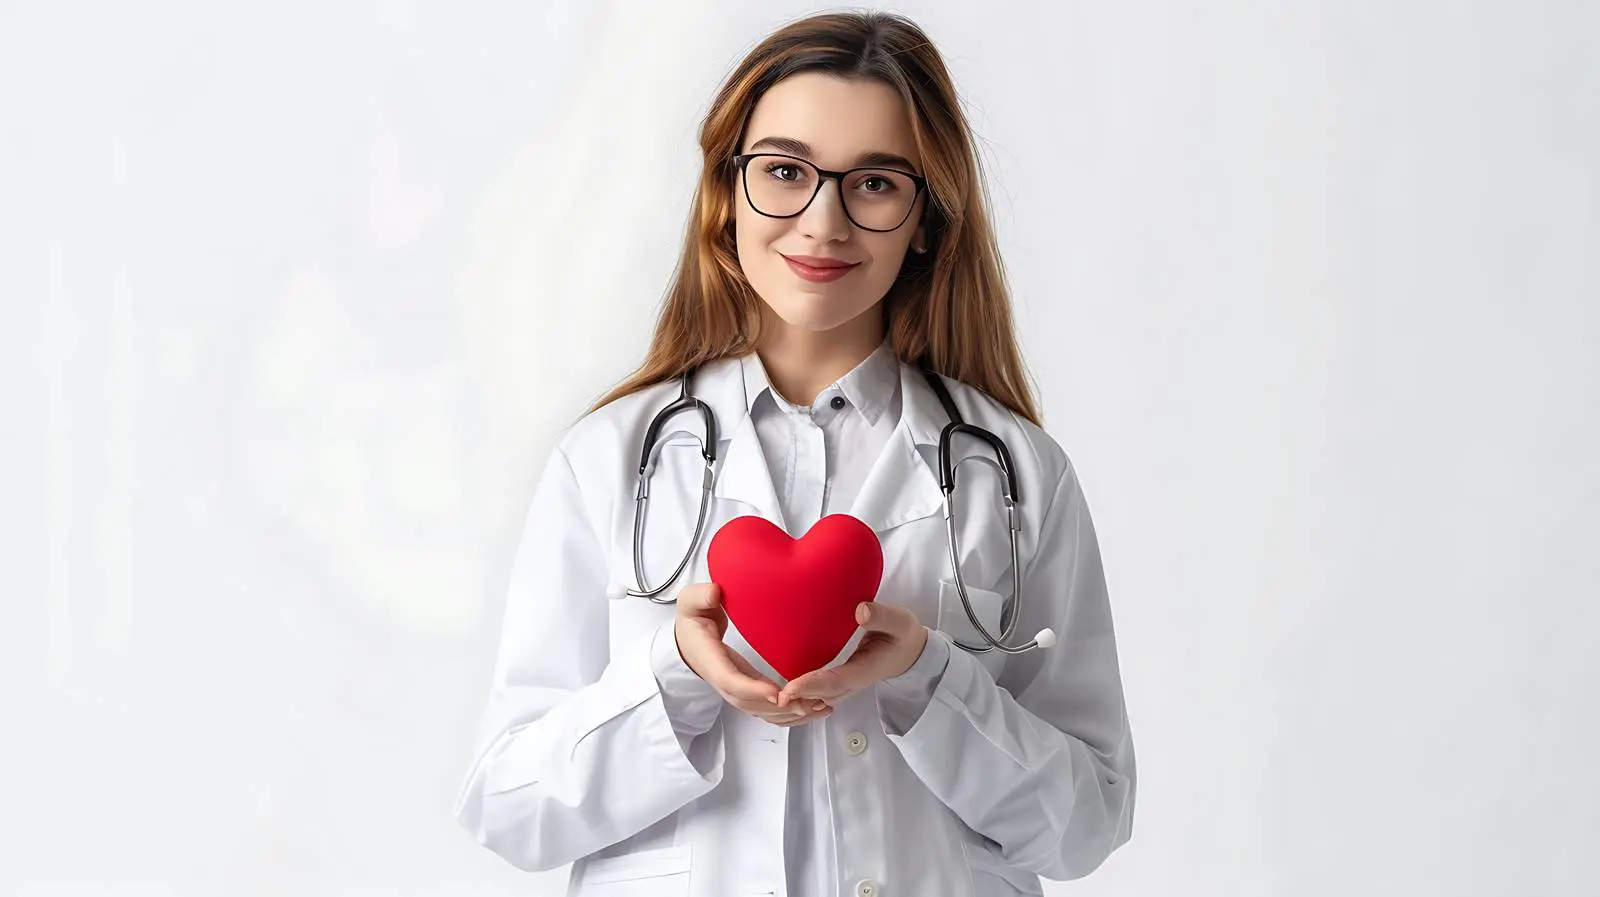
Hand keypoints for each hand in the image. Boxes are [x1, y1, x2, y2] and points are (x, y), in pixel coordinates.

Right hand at [674, 582, 831, 726]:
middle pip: (749, 704)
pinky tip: (811, 710)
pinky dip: (787, 715)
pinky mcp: (747, 690)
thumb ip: (700, 597)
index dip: (752, 689)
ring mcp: (735, 689)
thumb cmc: (692, 620)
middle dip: (778, 708)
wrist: (687, 640)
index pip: (730, 680)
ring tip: (818, 707)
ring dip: (788, 714)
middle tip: (809, 703)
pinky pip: (765, 709)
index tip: (777, 693)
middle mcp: (723, 680)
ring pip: (759, 711)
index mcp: (711, 659)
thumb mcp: (691, 602)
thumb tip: (714, 594)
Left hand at [778, 602, 927, 708]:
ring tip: (765, 695)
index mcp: (864, 670)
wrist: (908, 653)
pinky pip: (814, 695)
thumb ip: (882, 617)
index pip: (834, 682)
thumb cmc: (902, 636)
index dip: (811, 686)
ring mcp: (842, 686)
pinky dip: (797, 696)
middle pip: (818, 698)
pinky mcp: (836, 682)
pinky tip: (776, 689)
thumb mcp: (900, 622)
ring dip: (792, 701)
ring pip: (814, 701)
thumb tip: (860, 612)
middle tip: (768, 696)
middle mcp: (850, 683)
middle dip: (794, 699)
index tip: (789, 688)